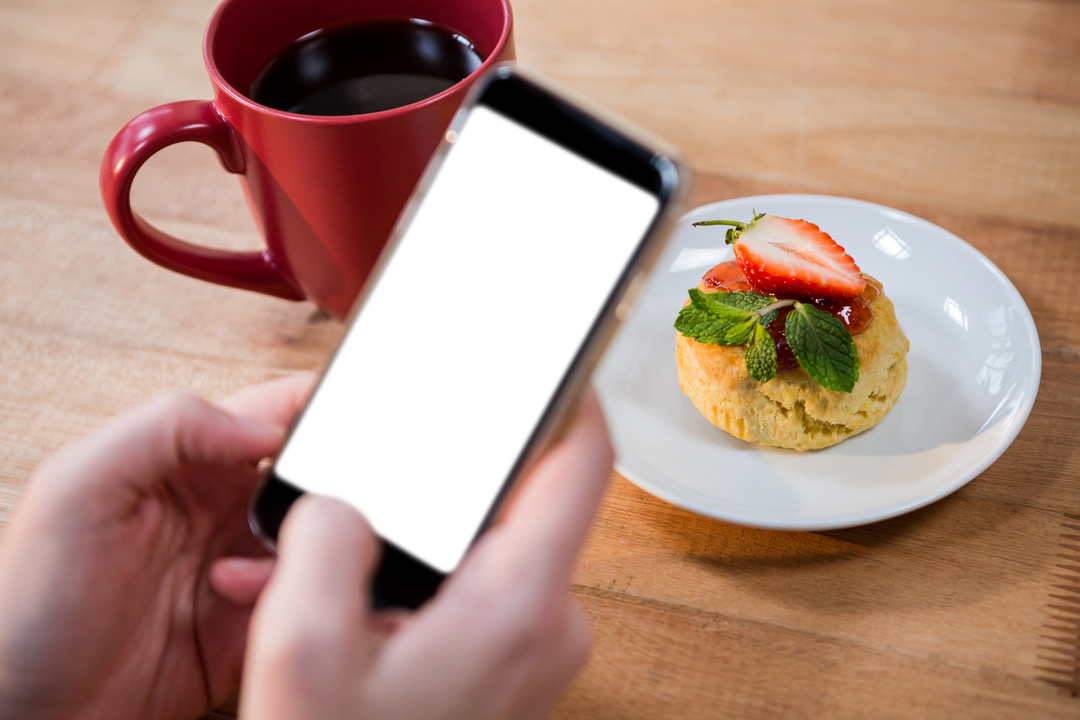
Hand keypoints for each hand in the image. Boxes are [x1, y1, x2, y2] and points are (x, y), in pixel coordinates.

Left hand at [0, 374, 313, 719]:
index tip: (338, 426)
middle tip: (309, 512)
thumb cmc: (25, 605)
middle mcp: (222, 507)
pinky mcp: (254, 625)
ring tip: (248, 573)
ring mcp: (242, 567)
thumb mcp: (76, 488)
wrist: (28, 716)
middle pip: (312, 476)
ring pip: (321, 539)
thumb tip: (262, 427)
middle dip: (326, 489)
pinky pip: (308, 599)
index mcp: (185, 459)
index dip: (318, 409)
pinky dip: (303, 599)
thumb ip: (165, 428)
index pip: (273, 411)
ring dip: (310, 550)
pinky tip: (254, 611)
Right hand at [240, 390, 613, 719]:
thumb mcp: (302, 649)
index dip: (573, 392)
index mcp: (519, 603)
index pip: (582, 460)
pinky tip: (350, 600)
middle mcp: (551, 622)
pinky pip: (479, 588)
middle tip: (379, 472)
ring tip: (334, 555)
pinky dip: (421, 578)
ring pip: (489, 544)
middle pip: (523, 496)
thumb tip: (343, 498)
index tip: (556, 350)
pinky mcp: (514, 662)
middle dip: (446, 475)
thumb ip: (323, 540)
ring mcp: (537, 646)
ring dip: (418, 535)